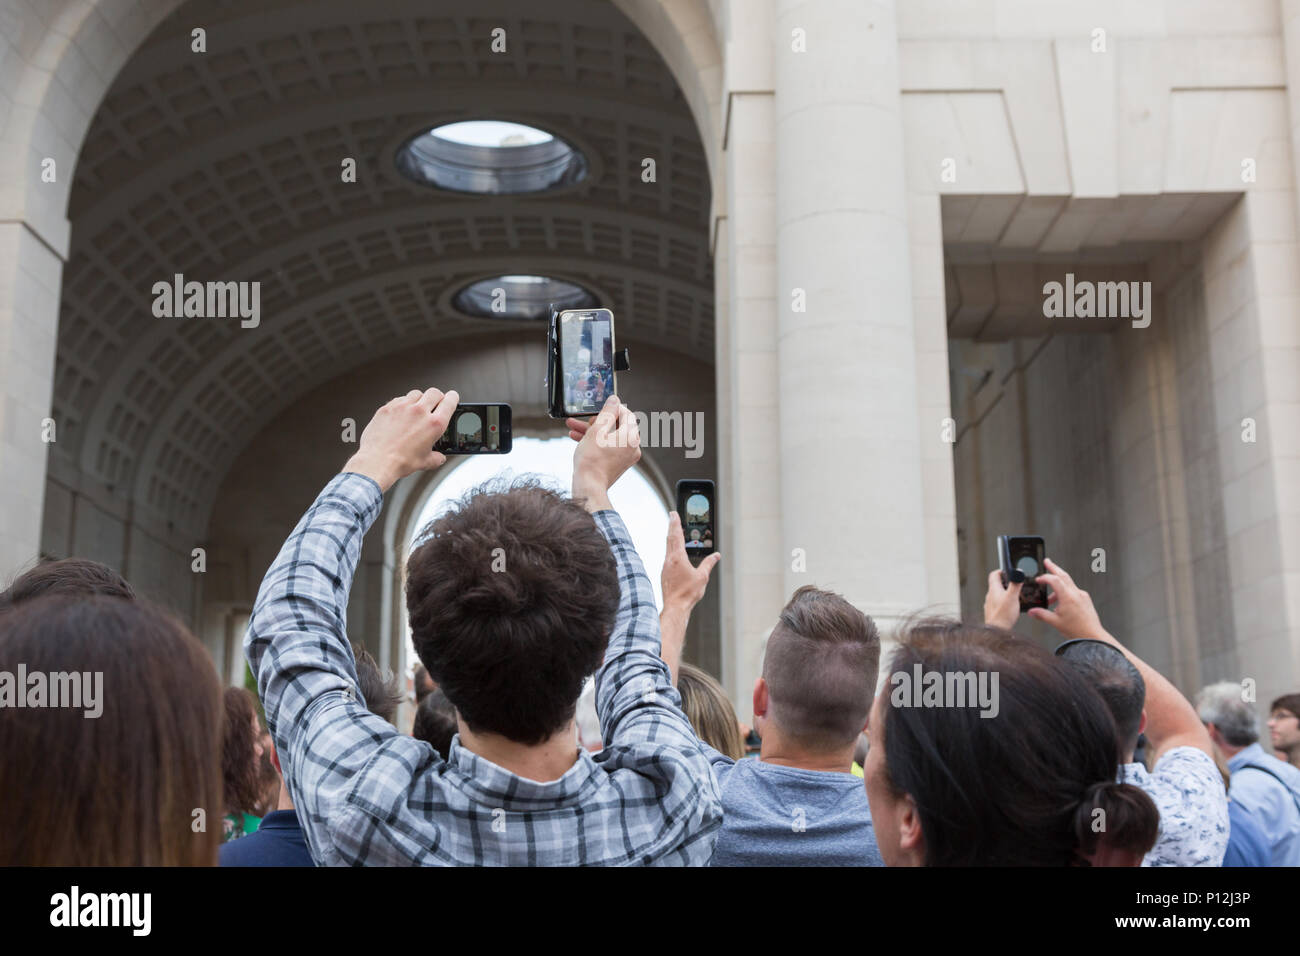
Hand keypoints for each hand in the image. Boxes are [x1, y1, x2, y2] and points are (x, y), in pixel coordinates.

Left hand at [343, 388, 458, 491]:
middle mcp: (419, 412)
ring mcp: (402, 407)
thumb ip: (436, 457)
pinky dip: (403, 404)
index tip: (452, 397)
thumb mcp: (425, 462)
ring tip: (416, 409)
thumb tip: (439, 457)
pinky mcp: (387, 408)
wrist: (377, 461)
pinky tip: (401, 414)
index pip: (450, 401)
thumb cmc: (400, 462)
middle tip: (435, 404)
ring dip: (419, 399)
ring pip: (416, 393)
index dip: (453, 397)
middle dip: (437, 397)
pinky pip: (399, 399)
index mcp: (434, 424)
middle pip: (434, 392)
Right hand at [569, 396, 639, 511]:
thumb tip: (615, 400)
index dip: (613, 408)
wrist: (588, 487)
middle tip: (584, 420)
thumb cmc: (591, 460)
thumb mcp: (596, 431)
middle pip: (617, 426)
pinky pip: (610, 447)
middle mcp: (633, 447)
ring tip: (573, 428)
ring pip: (610, 437)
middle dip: (597, 421)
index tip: (600, 407)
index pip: (627, 414)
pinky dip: (597, 442)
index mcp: (631, 437)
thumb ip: (607, 413)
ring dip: (592, 431)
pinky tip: (578, 439)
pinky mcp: (619, 463)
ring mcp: (627, 456)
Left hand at [662, 512, 719, 613]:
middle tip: (671, 516)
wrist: (675, 607)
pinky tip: (674, 551)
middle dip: (671, 526)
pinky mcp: (664, 573)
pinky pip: (668, 556)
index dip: (675, 523)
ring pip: (667, 547)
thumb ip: (709, 563)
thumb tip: (716, 555)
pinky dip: (671, 548)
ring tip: (674, 530)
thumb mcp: (702, 576)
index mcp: (678, 558)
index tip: (673, 513)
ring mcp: (665, 567)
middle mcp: (669, 560)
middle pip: (669, 538)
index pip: (676, 536)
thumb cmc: (687, 593)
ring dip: (671, 537)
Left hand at [983, 569, 1021, 629]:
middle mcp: (990, 596)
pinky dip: (1004, 602)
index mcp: (994, 589)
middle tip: (1015, 584)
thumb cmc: (1003, 616)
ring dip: (1006, 593)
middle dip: (1006, 582)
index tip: (1008, 571)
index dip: (1001, 571)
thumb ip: (1015, 585)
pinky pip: (998, 603)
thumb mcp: (1012, 597)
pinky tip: (1011, 607)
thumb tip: (1017, 573)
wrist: (997, 631)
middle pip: (997, 584)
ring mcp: (991, 604)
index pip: (994, 575)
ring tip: (1015, 596)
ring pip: (998, 594)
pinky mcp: (993, 612)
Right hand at [1028, 558, 1107, 641]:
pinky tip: (1060, 603)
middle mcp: (1076, 594)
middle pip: (1063, 575)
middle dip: (1054, 568)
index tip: (1038, 579)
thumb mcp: (1055, 622)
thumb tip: (1032, 611)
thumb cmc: (1077, 630)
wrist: (1093, 635)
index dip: (1045, 577)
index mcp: (1068, 597)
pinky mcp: (1086, 599)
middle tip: (1047, 561)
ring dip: (1058, 585)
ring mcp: (1082, 596)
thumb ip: (1042, 614)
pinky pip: (1073, 591)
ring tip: (1050, 598)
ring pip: (1068, 583)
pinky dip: (1064, 592)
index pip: (1055, 580)